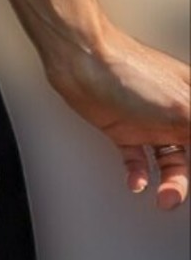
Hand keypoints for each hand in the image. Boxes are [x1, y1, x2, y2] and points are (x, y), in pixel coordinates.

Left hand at [43, 19, 189, 208]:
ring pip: (168, 161)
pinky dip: (138, 175)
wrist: (79, 61)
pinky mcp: (121, 127)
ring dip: (169, 183)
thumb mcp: (183, 105)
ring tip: (164, 198)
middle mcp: (174, 111)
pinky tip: (137, 183)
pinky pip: (136, 159)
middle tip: (179, 195)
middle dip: (187, 178)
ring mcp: (147, 120)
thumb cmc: (128, 70)